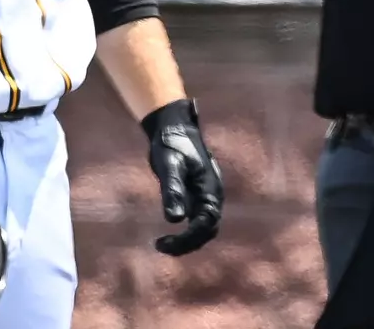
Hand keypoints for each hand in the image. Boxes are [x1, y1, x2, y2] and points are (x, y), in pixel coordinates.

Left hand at [140, 98, 222, 255]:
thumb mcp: (170, 165)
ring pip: (203, 228)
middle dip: (187, 244)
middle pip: (207, 231)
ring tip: (162, 245)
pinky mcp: (196, 195)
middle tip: (161, 247)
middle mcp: (212, 196)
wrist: (174, 126)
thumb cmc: (172, 143)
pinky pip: (196, 221)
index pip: (206, 224)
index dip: (188, 238)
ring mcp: (205, 196)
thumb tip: (174, 220)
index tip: (166, 242)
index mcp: (211, 190)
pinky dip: (184, 232)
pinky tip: (167, 235)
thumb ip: (173, 190)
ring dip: (186, 241)